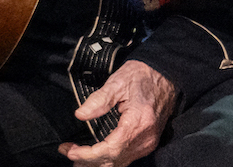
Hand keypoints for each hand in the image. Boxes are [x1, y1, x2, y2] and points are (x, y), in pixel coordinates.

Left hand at [58, 61, 178, 166]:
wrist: (165, 75)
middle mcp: (145, 138)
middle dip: (87, 161)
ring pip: (119, 163)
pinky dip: (108, 160)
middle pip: (113, 160)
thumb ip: (99, 100)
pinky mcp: (147, 143)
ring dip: (97, 163)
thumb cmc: (142, 76)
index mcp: (138, 123)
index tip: (69, 150)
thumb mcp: (118, 82)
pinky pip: (125, 158)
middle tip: (67, 151)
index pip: (109, 149)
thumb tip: (80, 115)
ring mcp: (148, 143)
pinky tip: (95, 157)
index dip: (87, 154)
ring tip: (76, 157)